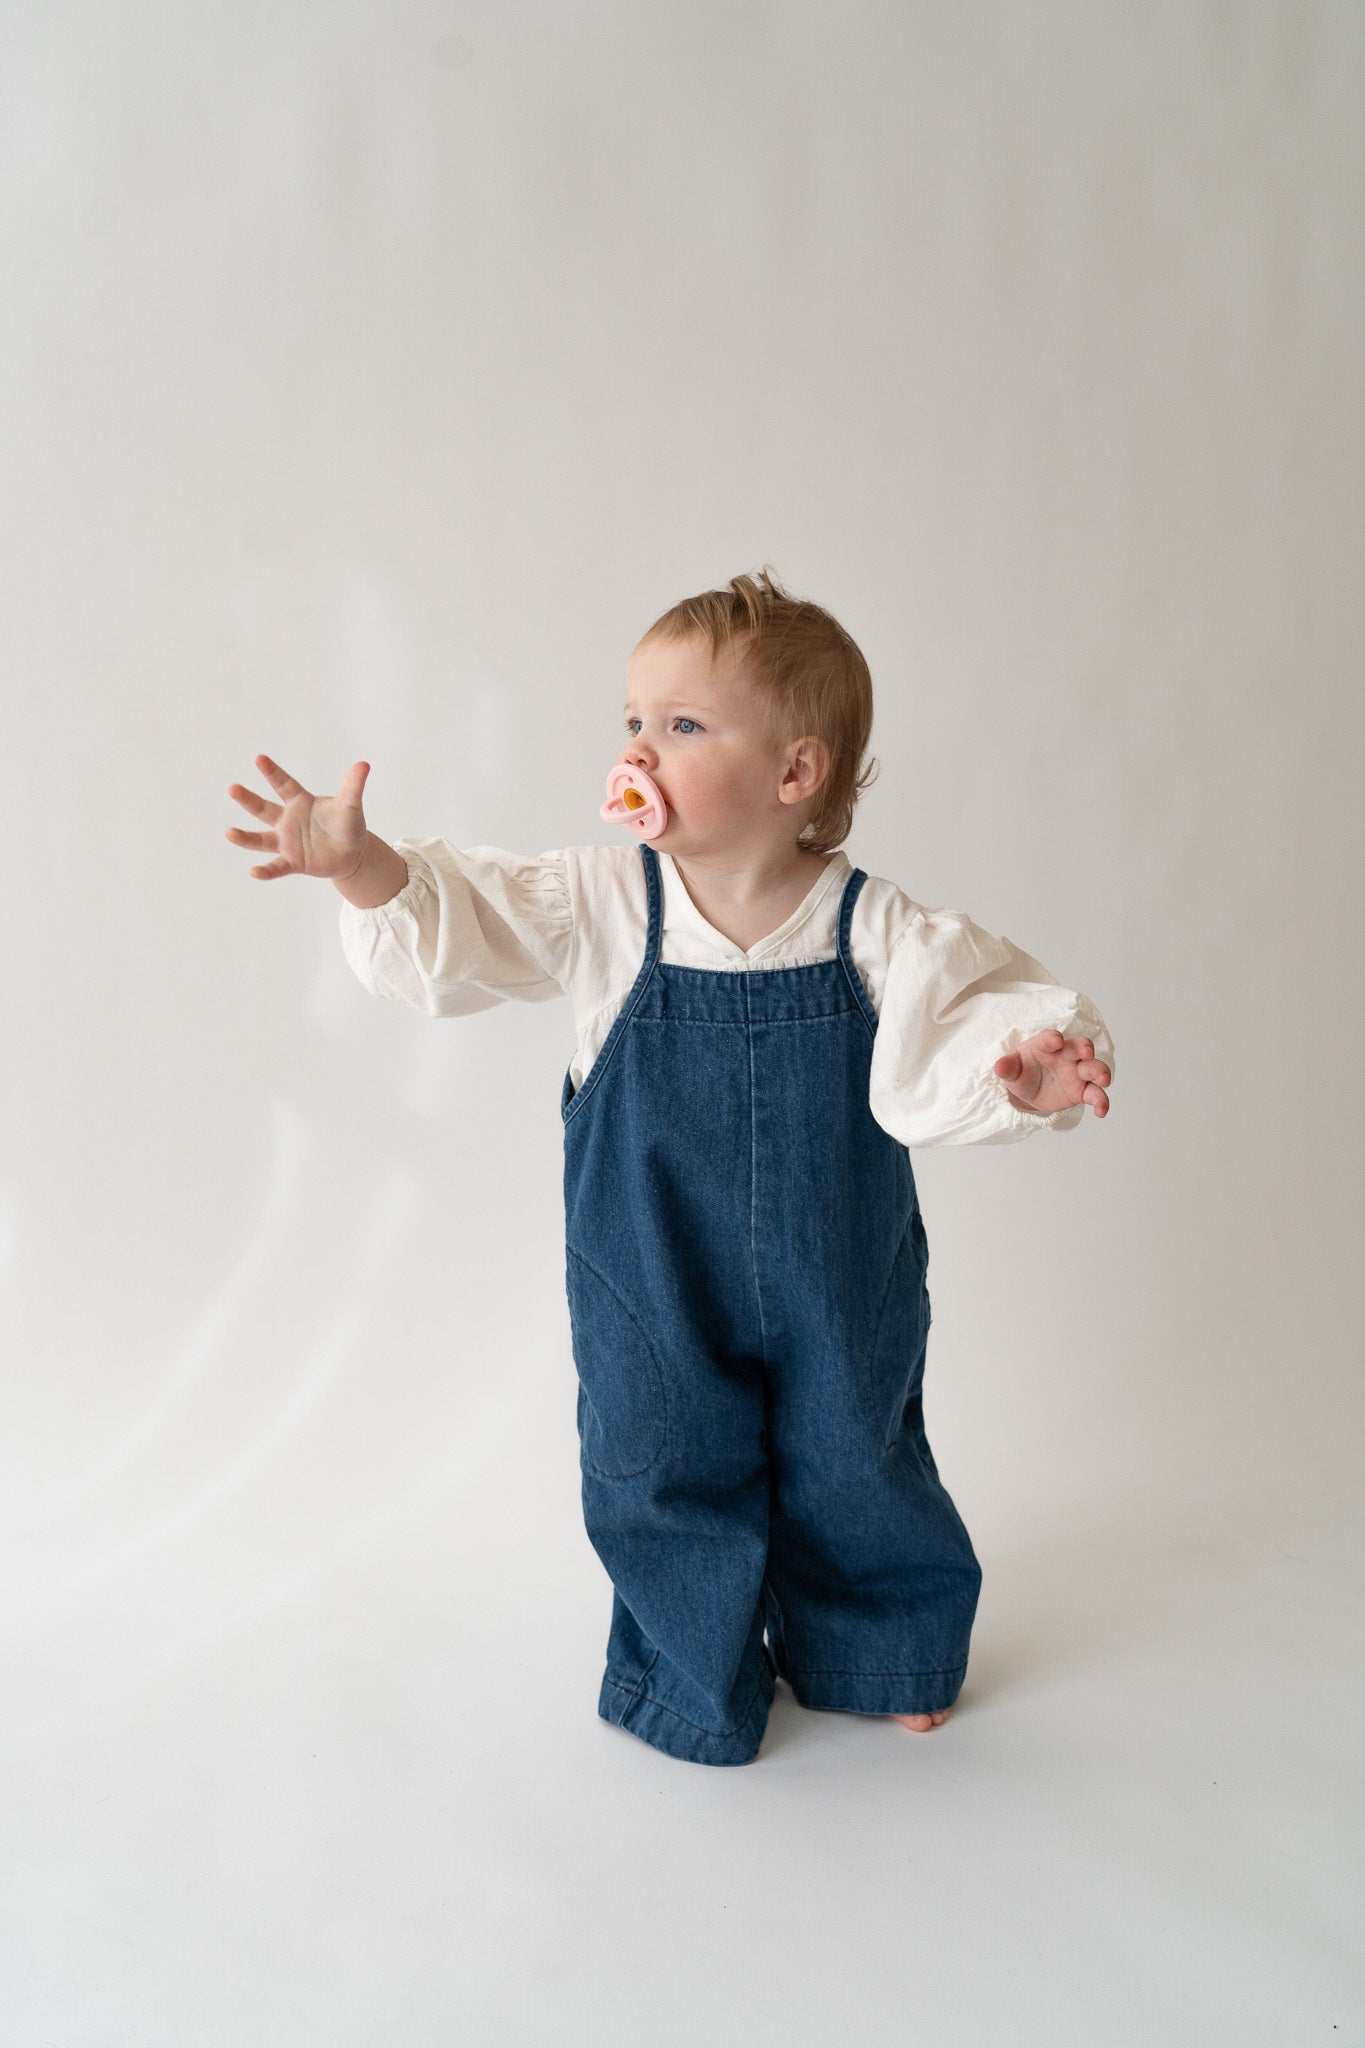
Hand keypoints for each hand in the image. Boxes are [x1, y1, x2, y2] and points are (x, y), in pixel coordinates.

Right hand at [225, 755, 371, 880]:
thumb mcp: (351, 805)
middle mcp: (288, 821)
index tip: (259, 759)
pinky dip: (266, 871)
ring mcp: (288, 842)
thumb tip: (364, 764)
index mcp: (300, 802)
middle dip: (248, 800)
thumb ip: (353, 786)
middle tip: (233, 788)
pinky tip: (255, 872)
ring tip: (229, 833)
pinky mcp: (293, 862)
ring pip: (261, 839)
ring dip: (245, 838)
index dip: (272, 772)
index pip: (284, 784)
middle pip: (263, 809)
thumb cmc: (347, 824)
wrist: (352, 853)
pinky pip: (276, 867)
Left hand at [994, 1030, 1111, 1118]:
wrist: (1029, 1092)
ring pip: (1093, 1068)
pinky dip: (1101, 1102)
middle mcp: (1065, 1056)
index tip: (1056, 1041)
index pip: (1050, 1038)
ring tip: (1104, 1081)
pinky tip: (1101, 1111)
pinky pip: (1095, 1094)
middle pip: (1079, 1046)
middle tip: (1086, 1053)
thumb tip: (999, 1066)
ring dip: (1100, 1072)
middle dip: (1084, 1048)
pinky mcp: (1083, 1091)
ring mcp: (1077, 1072)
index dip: (1053, 1039)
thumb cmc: (1021, 1073)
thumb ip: (1007, 1067)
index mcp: (1045, 1046)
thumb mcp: (1011, 1071)